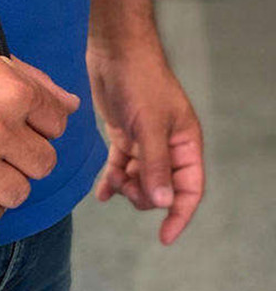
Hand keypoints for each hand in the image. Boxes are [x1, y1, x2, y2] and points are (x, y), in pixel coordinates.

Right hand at [0, 39, 79, 223]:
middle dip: (28, 158)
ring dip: (8, 185)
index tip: (19, 125)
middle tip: (4, 152)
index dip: (41, 125)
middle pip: (44, 163)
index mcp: (11, 91)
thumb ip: (33, 81)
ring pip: (19, 193)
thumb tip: (71, 106)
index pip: (58, 124)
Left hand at [88, 46, 204, 244]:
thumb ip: (155, 165)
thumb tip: (162, 202)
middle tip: (125, 184)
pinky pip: (120, 167)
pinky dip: (112, 180)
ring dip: (126, 187)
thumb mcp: (149, 126)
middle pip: (161, 189)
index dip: (179, 214)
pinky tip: (101, 193)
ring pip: (139, 181)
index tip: (164, 238)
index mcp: (185, 144)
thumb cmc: (140, 82)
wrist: (115, 52)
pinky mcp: (123, 137)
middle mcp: (168, 147)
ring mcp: (145, 143)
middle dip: (143, 195)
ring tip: (112, 180)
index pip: (190, 189)